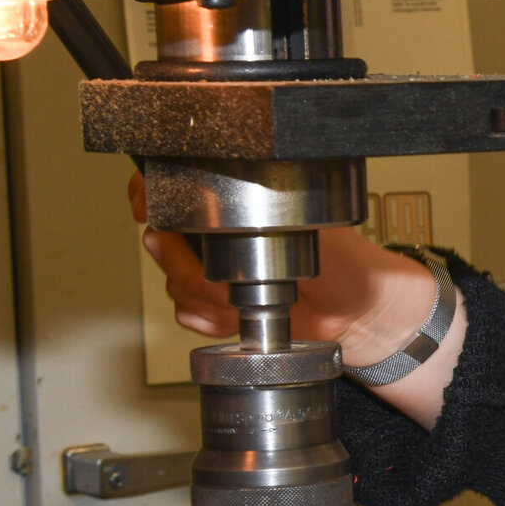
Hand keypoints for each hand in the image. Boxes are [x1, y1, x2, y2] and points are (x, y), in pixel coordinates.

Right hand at [131, 170, 435, 367]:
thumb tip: (234, 193)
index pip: (170, 185)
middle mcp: (218, 234)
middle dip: (185, 265)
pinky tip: (235, 318)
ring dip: (204, 298)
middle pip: (160, 242)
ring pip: (173, 282)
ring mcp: (214, 271)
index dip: (148, 195)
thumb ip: (275, 207)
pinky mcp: (217, 305)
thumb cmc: (346, 262)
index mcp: (238, 205)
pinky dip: (210, 320)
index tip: (146, 207)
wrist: (357, 314)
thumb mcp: (316, 224)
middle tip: (222, 275)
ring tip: (243, 299)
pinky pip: (188, 313)